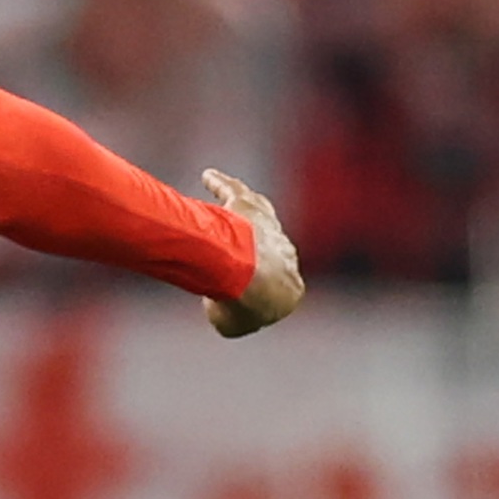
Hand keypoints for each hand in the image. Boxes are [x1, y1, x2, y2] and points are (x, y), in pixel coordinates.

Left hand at [199, 171, 303, 337]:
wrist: (250, 277)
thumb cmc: (242, 303)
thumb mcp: (230, 322)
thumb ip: (226, 314)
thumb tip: (217, 306)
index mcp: (290, 285)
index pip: (273, 286)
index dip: (253, 287)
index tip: (235, 289)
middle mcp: (285, 252)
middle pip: (267, 247)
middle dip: (252, 248)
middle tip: (230, 252)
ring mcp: (268, 227)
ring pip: (255, 212)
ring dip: (241, 210)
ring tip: (229, 202)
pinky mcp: (248, 206)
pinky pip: (234, 190)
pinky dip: (222, 183)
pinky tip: (208, 176)